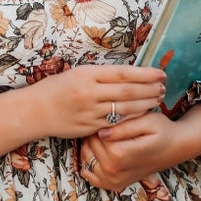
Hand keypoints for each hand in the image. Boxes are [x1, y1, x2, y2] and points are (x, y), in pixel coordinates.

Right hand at [31, 64, 165, 139]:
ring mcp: (90, 112)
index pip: (123, 73)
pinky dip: (133, 117)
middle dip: (150, 89)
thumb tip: (127, 74)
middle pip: (128, 91)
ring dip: (146, 103)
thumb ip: (100, 74)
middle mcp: (90, 93)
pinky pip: (117, 122)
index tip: (160, 73)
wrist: (35, 111)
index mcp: (87, 74)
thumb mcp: (76, 73)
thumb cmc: (55, 88)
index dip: (145, 74)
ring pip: (126, 108)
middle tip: (165, 86)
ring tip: (158, 98)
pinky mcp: (91, 127)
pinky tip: (143, 113)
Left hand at [78, 105, 200, 191]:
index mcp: (121, 155)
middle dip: (93, 134)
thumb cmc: (162, 130)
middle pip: (89, 147)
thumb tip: (101, 132)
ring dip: (90, 146)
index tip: (108, 117)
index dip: (99, 124)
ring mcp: (114, 181)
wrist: (174, 148)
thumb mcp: (147, 121)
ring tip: (104, 135)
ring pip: (86, 159)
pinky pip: (89, 174)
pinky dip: (90, 161)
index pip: (94, 137)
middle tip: (106, 124)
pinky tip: (100, 150)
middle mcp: (115, 172)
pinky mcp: (114, 185)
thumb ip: (123, 127)